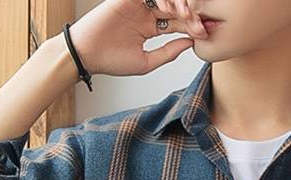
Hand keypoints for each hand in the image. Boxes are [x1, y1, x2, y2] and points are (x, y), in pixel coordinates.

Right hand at [66, 0, 206, 78]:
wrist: (86, 54)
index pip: (177, 23)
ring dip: (179, 4)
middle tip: (199, 26)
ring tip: (185, 16)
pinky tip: (167, 8)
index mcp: (151, 27)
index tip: (204, 35)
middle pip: (175, 7)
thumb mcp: (146, 62)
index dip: (192, 27)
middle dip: (190, 15)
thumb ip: (168, 53)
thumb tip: (190, 44)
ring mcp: (137, 2)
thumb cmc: (111, 60)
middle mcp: (146, 12)